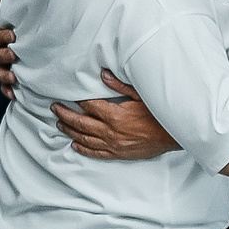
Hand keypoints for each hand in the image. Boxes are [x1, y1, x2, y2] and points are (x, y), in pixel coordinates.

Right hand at [0, 0, 16, 99]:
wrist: (38, 53)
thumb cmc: (24, 35)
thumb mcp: (17, 23)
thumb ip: (6, 12)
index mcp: (0, 41)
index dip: (2, 36)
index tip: (13, 35)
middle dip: (4, 56)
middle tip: (14, 55)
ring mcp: (4, 69)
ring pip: (0, 73)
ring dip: (5, 75)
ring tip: (14, 77)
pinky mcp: (11, 83)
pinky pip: (6, 88)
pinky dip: (8, 91)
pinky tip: (14, 94)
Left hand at [53, 71, 178, 159]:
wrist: (173, 136)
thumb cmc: (158, 115)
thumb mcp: (140, 96)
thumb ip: (119, 86)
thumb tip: (103, 74)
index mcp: (114, 114)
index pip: (88, 106)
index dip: (77, 101)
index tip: (68, 95)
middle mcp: (110, 131)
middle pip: (80, 122)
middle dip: (65, 114)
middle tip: (55, 108)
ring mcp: (112, 144)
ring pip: (84, 138)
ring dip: (70, 130)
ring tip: (59, 124)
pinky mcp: (117, 153)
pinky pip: (96, 153)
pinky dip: (83, 148)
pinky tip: (75, 145)